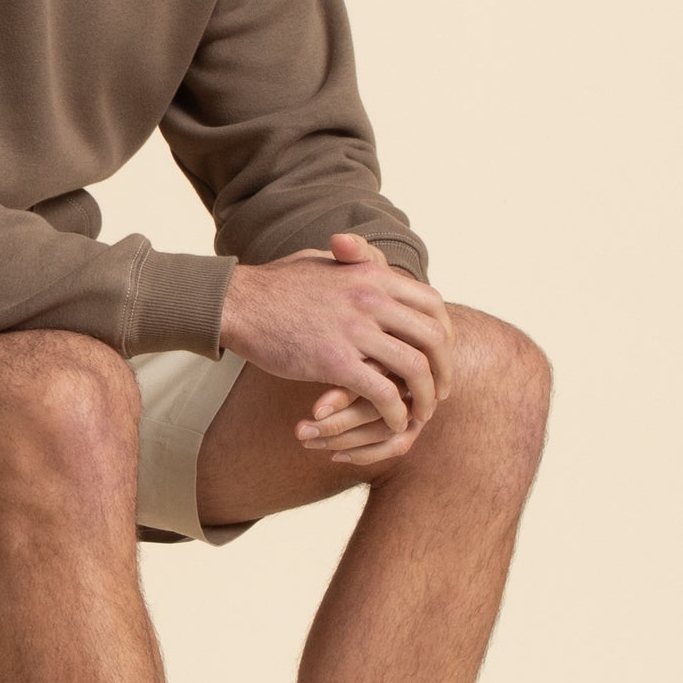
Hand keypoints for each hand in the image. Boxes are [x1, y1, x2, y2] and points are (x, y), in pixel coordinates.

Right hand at [218, 234, 454, 462]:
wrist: (238, 303)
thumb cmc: (277, 284)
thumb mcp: (326, 261)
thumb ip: (357, 263)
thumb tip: (374, 262)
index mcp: (372, 275)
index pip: (432, 305)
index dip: (444, 335)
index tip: (439, 356)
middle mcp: (371, 298)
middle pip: (434, 337)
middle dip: (444, 369)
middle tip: (440, 390)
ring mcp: (354, 330)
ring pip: (415, 368)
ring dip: (425, 396)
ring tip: (420, 413)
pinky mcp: (334, 361)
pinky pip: (382, 392)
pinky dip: (395, 412)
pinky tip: (393, 422)